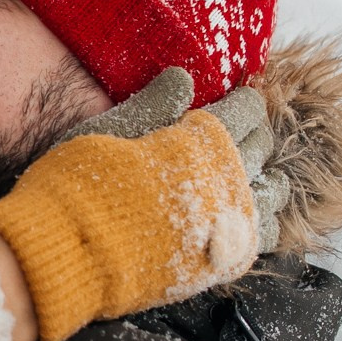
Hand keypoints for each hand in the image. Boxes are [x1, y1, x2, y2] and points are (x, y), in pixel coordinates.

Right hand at [0, 107, 257, 340]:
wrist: (68, 254)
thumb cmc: (80, 185)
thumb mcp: (110, 130)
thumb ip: (153, 104)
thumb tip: (184, 77)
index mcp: (202, 143)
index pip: (245, 110)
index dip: (242, 101)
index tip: (234, 100)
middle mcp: (225, 183)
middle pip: (260, 147)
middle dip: (252, 134)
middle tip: (239, 132)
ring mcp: (226, 226)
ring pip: (273, 194)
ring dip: (265, 178)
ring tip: (252, 175)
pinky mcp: (219, 263)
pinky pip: (260, 237)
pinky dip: (260, 221)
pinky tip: (246, 217)